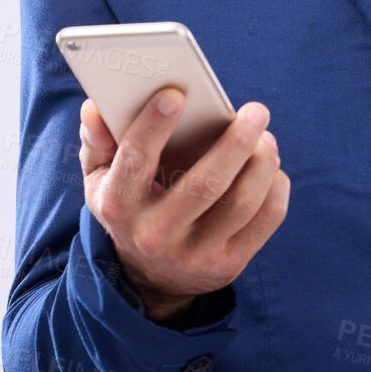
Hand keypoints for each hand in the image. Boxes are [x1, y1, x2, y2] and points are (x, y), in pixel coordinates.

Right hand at [79, 88, 290, 320]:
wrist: (150, 278)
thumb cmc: (130, 208)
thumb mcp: (101, 179)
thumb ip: (98, 141)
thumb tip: (95, 106)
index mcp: (120, 205)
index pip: (135, 160)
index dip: (153, 125)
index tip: (176, 94)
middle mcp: (156, 234)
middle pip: (205, 184)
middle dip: (235, 142)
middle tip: (255, 111)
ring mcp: (195, 255)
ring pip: (241, 203)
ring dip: (262, 162)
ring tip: (265, 136)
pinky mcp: (229, 265)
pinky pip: (266, 219)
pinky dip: (275, 186)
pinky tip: (270, 166)